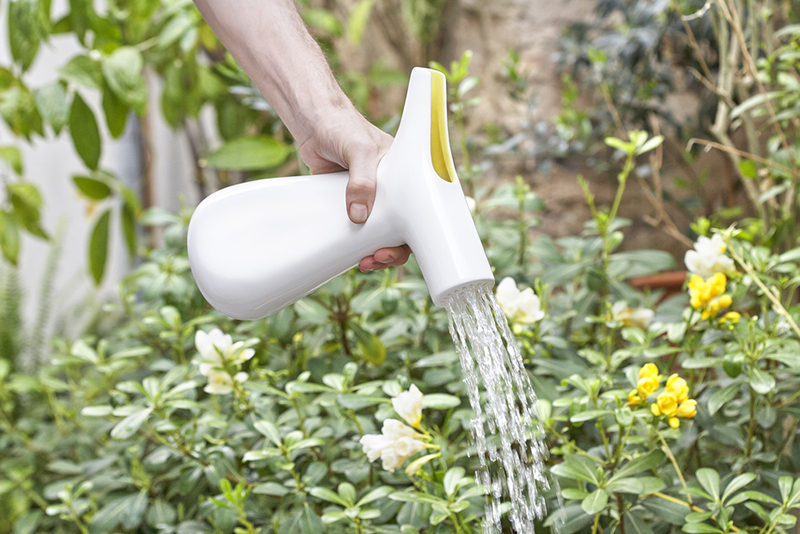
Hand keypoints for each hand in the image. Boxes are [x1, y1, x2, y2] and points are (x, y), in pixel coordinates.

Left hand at [296, 109, 411, 271]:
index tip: (402, 246)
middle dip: (393, 250)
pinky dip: (355, 245)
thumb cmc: (343, 126)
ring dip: (375, 252)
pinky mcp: (348, 203)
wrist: (312, 122)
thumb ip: (361, 181)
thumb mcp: (359, 150)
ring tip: (364, 264)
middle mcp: (391, 189)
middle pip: (401, 229)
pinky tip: (351, 255)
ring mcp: (369, 198)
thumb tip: (358, 217)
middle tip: (377, 258)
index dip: (416, 234)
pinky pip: (357, 230)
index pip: (420, 210)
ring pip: (379, 234)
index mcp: (405, 176)